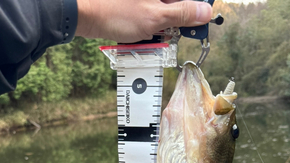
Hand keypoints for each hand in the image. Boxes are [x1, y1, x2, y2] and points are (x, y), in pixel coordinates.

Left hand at [76, 0, 212, 41]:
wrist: (84, 13)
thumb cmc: (116, 13)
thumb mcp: (155, 18)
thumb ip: (182, 14)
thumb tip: (205, 12)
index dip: (197, 8)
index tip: (199, 21)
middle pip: (177, 2)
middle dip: (177, 18)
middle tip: (168, 31)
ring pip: (164, 8)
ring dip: (163, 23)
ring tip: (149, 31)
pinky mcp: (135, 4)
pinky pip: (151, 11)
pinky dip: (150, 22)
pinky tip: (141, 29)